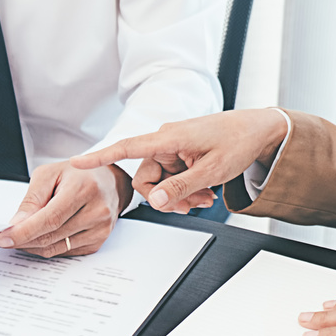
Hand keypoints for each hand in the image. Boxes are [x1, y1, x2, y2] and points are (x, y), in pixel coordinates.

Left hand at [0, 161, 133, 256]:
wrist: (109, 182)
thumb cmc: (79, 175)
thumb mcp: (50, 174)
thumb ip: (32, 199)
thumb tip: (16, 224)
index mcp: (84, 189)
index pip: (49, 219)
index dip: (23, 232)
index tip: (2, 238)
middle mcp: (97, 212)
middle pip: (51, 236)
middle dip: (21, 240)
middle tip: (0, 239)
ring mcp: (100, 230)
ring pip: (55, 248)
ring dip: (31, 246)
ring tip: (16, 238)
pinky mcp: (97, 242)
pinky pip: (64, 252)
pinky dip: (46, 248)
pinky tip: (36, 239)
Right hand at [70, 109, 288, 212]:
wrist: (259, 130)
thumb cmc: (238, 142)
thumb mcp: (211, 172)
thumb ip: (180, 188)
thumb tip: (153, 202)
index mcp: (168, 138)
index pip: (126, 148)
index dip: (99, 157)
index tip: (76, 163)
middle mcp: (165, 141)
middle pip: (146, 179)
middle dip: (166, 197)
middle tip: (193, 205)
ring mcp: (173, 149)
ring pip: (161, 183)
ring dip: (181, 195)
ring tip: (206, 198)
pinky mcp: (181, 155)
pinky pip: (172, 178)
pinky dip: (187, 189)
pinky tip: (206, 192)